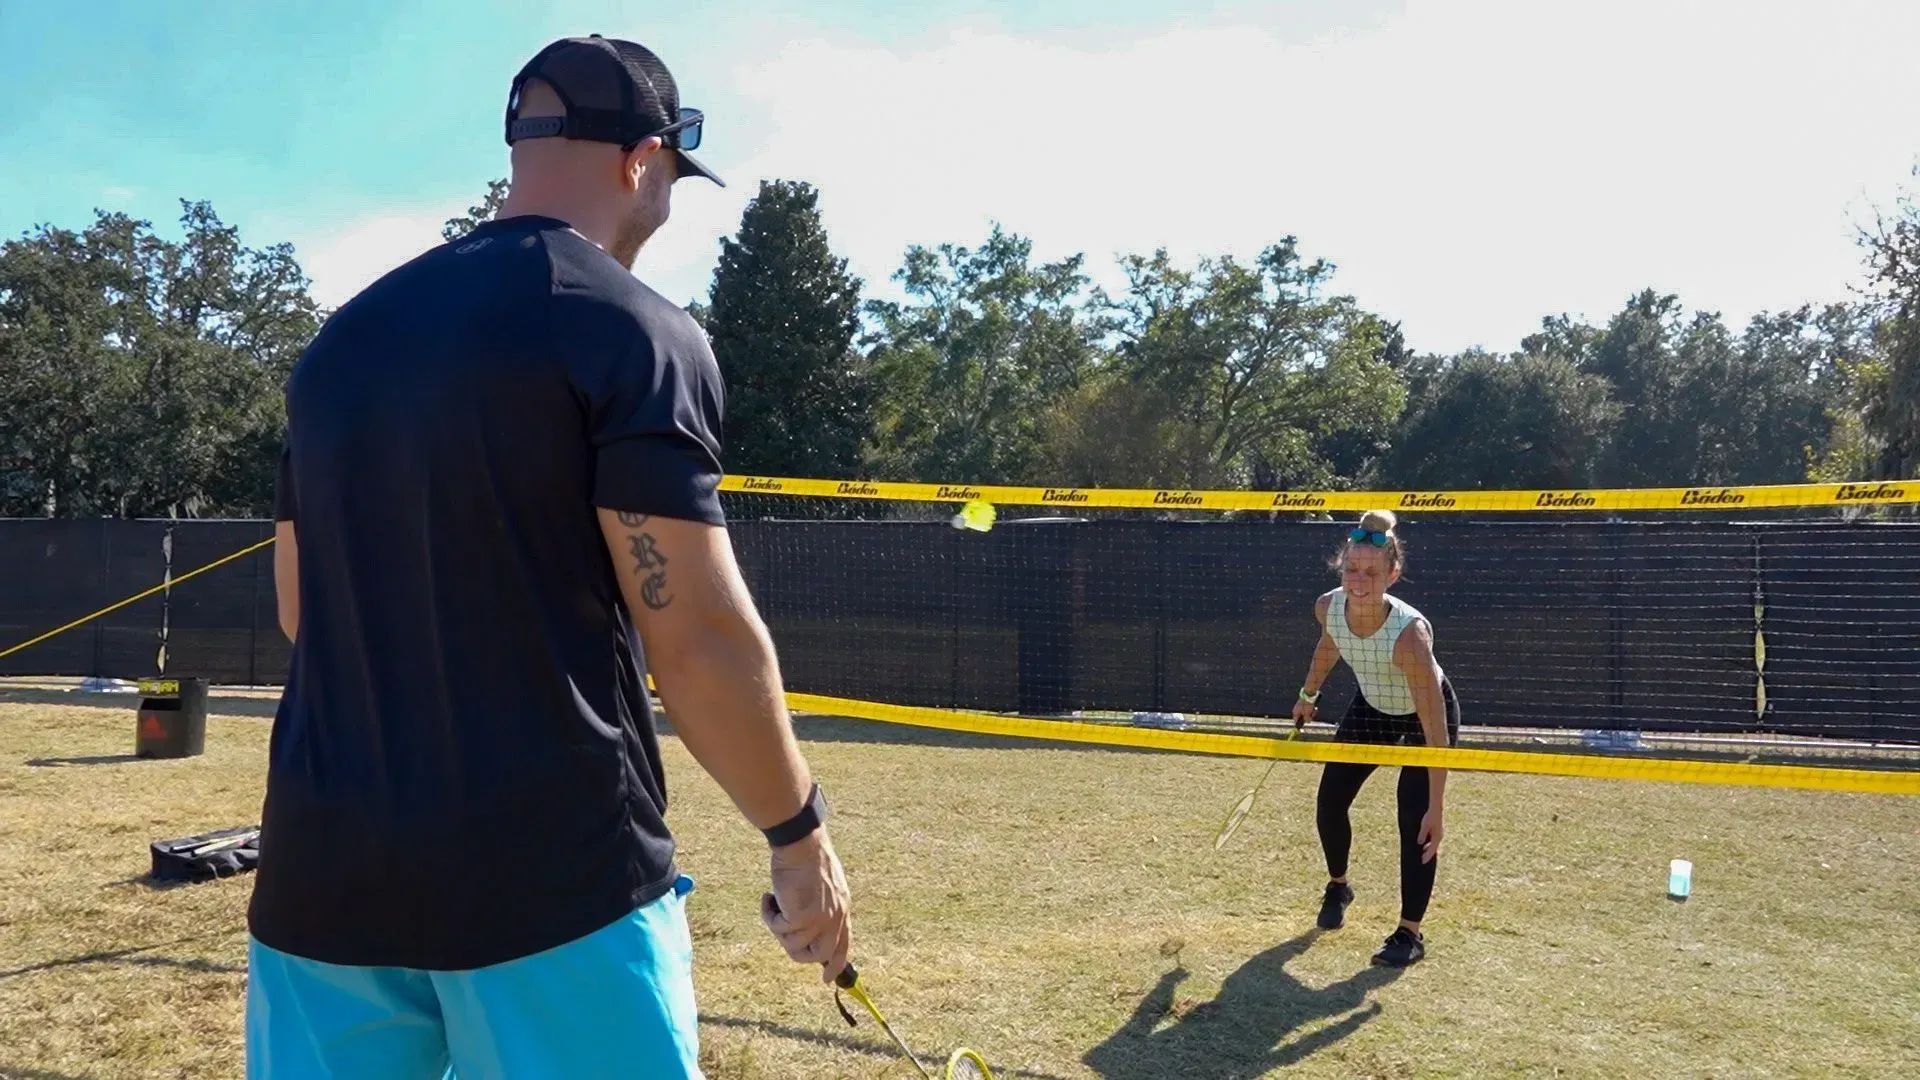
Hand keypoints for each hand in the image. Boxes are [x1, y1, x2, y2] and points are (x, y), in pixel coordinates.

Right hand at [761, 829, 851, 983]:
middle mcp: (835, 918)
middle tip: (781, 932)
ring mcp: (819, 920)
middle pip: (818, 956)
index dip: (835, 965)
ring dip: (777, 926)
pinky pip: (778, 929)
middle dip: (797, 952)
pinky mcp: (801, 917)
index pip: (843, 946)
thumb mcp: (823, 887)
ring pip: (792, 944)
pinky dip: (768, 914)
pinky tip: (768, 896)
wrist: (801, 844)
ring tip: (773, 903)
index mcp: (842, 910)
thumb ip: (822, 909)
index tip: (827, 979)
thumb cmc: (807, 859)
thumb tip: (808, 932)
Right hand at [1291, 697, 1316, 727]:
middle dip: (1308, 717)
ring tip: (1314, 709)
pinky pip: (1308, 709)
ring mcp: (1300, 707)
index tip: (1303, 727)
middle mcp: (1297, 710)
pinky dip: (1311, 709)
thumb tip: (1307, 722)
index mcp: (1295, 713)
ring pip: (1306, 713)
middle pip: (1302, 718)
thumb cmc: (1307, 705)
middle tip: (1312, 714)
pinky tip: (1314, 707)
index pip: (1296, 722)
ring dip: (1311, 713)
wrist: (1309, 694)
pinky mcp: (1304, 704)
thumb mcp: (1307, 714)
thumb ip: (1307, 720)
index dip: (1300, 724)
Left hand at [1416, 806, 1443, 862]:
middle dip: (1429, 856)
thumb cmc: (1430, 816)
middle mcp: (1439, 837)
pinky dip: (1430, 846)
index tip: (1422, 862)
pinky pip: (1434, 842)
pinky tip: (1425, 846)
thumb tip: (1420, 843)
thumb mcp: (1425, 825)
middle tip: (1423, 861)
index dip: (1427, 856)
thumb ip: (1423, 834)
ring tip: (1423, 855)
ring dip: (1430, 851)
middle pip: (1434, 850)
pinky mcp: (1437, 832)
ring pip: (1435, 846)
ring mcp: (1439, 835)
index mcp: (1437, 837)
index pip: (1432, 850)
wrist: (1436, 809)